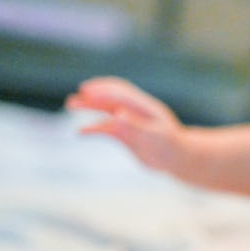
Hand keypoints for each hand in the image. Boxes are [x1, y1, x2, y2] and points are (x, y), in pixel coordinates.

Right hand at [65, 77, 183, 171]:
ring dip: (89, 106)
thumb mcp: (154, 136)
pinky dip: (93, 128)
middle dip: (93, 96)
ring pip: (106, 110)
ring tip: (71, 104)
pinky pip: (106, 128)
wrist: (178, 160)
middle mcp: (136, 111)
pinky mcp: (126, 134)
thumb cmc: (171, 147)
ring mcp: (130, 122)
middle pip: (111, 98)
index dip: (104, 90)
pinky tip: (80, 131)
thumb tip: (117, 114)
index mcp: (145, 107)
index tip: (87, 90)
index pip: (121, 93)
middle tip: (75, 97)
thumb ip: (135, 125)